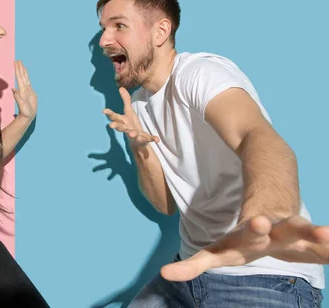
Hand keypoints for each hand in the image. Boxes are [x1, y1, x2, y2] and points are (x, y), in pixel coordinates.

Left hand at [12, 60, 35, 120]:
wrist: (27, 116)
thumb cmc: (24, 112)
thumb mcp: (21, 105)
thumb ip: (18, 97)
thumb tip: (13, 89)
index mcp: (23, 90)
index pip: (20, 77)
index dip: (18, 70)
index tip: (16, 63)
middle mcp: (25, 89)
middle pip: (22, 76)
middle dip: (20, 68)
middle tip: (18, 60)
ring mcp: (28, 90)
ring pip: (25, 78)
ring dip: (23, 71)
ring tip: (21, 64)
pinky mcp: (31, 93)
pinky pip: (28, 83)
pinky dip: (27, 78)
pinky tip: (25, 75)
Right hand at [103, 87, 158, 146]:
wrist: (137, 142)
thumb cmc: (130, 125)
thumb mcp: (129, 111)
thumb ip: (125, 100)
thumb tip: (120, 87)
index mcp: (123, 122)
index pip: (115, 117)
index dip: (109, 113)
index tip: (104, 110)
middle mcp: (127, 129)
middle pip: (120, 127)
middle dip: (116, 126)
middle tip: (111, 125)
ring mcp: (135, 135)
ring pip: (132, 135)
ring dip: (132, 134)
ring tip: (132, 133)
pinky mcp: (143, 139)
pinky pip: (147, 139)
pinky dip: (152, 139)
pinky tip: (157, 139)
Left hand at [160, 215, 328, 281]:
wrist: (274, 203)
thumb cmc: (244, 240)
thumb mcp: (220, 252)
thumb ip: (193, 265)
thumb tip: (165, 273)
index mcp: (248, 237)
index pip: (246, 234)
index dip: (252, 228)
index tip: (256, 219)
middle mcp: (271, 233)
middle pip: (272, 229)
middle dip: (269, 228)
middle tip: (264, 221)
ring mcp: (292, 234)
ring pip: (302, 230)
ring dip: (312, 232)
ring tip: (324, 233)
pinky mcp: (309, 241)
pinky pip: (324, 247)